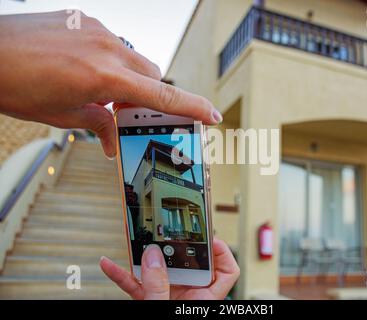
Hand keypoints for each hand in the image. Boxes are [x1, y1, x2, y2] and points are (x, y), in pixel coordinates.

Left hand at [0, 11, 221, 157]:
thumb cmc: (16, 85)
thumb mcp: (61, 115)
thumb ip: (97, 123)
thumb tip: (112, 139)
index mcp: (104, 78)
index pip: (162, 96)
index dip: (192, 107)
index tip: (212, 115)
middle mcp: (108, 49)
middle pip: (154, 75)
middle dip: (150, 96)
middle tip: (129, 112)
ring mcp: (98, 31)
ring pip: (135, 59)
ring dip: (130, 78)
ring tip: (101, 91)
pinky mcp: (86, 20)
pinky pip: (114, 44)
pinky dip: (111, 61)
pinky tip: (85, 69)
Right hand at [100, 238, 239, 299]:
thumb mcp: (164, 308)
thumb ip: (158, 286)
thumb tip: (152, 257)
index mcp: (203, 300)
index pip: (226, 271)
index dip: (221, 252)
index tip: (209, 238)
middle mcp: (187, 296)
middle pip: (187, 264)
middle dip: (172, 249)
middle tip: (164, 236)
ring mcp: (168, 297)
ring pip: (158, 271)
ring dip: (143, 258)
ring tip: (134, 244)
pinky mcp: (149, 300)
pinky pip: (137, 284)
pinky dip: (123, 275)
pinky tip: (110, 265)